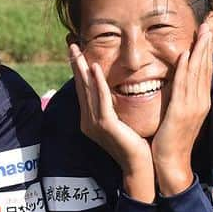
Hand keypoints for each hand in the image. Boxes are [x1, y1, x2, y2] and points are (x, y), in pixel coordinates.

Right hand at [69, 43, 154, 201]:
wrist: (141, 168)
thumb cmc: (136, 145)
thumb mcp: (123, 122)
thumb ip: (116, 107)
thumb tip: (120, 90)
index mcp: (91, 119)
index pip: (84, 89)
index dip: (80, 69)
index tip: (77, 51)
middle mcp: (88, 120)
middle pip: (80, 86)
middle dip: (76, 63)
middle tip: (71, 43)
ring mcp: (95, 123)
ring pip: (87, 90)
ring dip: (83, 68)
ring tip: (78, 50)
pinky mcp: (105, 125)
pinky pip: (100, 100)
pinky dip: (97, 83)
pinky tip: (95, 68)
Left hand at [151, 21, 212, 194]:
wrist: (171, 164)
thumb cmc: (171, 140)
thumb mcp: (178, 115)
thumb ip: (180, 98)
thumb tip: (179, 85)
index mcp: (200, 101)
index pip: (205, 71)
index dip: (207, 51)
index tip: (208, 32)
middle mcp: (200, 101)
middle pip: (206, 67)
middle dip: (208, 45)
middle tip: (210, 23)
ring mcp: (193, 106)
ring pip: (197, 73)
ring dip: (200, 51)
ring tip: (202, 31)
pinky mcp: (182, 112)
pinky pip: (184, 87)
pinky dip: (185, 70)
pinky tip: (185, 55)